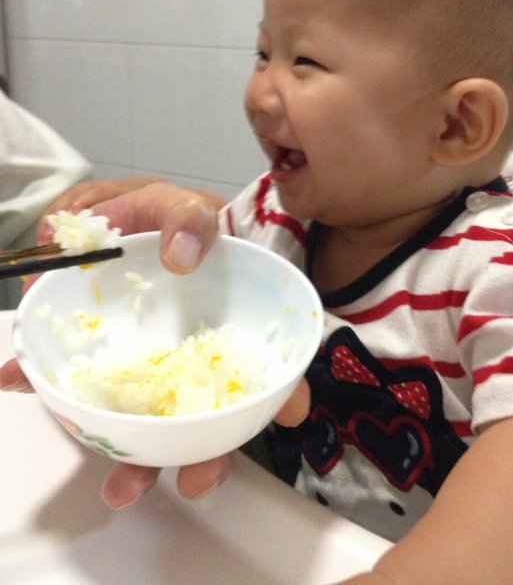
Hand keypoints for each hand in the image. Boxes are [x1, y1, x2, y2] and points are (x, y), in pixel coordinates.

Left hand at [3, 180, 307, 507]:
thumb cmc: (155, 215)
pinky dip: (63, 404)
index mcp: (223, 322)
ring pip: (156, 428)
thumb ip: (187, 218)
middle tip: (198, 481)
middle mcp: (191, 355)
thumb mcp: (176, 206)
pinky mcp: (102, 371)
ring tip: (122, 488)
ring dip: (142, 464)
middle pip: (214, 415)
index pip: (264, 364)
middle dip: (212, 455)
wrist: (106, 221)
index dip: (285, 392)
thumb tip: (182, 256)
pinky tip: (40, 399)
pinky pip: (88, 397)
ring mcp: (146, 368)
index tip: (290, 413)